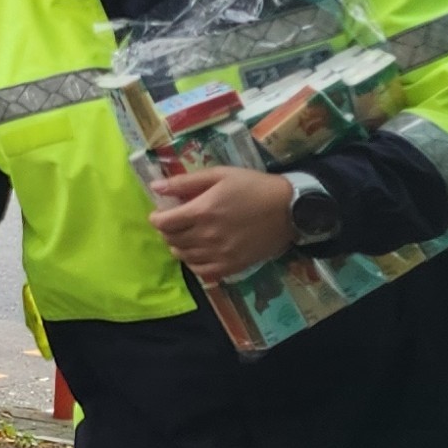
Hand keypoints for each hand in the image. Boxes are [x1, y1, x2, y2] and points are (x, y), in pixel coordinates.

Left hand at [148, 166, 297, 281]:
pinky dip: (194, 262)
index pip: (163, 223)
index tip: (161, 213)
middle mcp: (207, 236)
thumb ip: (185, 182)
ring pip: (183, 256)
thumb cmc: (254, 187)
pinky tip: (200, 251)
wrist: (291, 209)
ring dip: (179, 246)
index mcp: (202, 212)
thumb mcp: (220, 175)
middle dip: (167, 230)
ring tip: (188, 235)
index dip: (157, 218)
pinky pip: (201, 271)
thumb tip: (155, 187)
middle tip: (176, 222)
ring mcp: (220, 254)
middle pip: (171, 240)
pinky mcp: (232, 267)